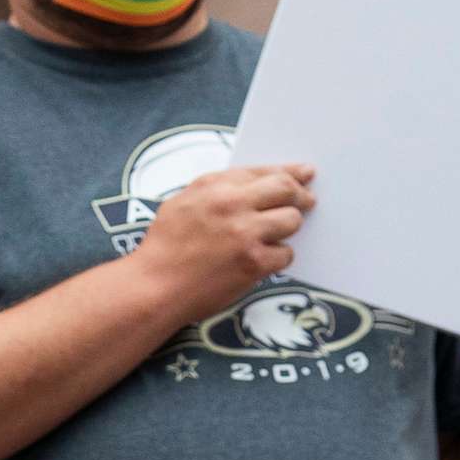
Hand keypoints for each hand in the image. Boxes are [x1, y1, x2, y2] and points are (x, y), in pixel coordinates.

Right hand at [132, 163, 317, 325]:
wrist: (152, 288)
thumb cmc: (162, 249)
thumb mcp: (181, 204)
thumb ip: (215, 190)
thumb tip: (252, 187)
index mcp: (213, 186)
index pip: (262, 171)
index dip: (289, 171)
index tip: (305, 173)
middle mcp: (232, 204)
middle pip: (286, 189)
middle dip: (300, 195)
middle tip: (307, 202)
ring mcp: (245, 234)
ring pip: (291, 220)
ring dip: (287, 228)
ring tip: (273, 238)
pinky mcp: (253, 263)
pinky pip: (285, 254)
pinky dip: (278, 258)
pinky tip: (262, 262)